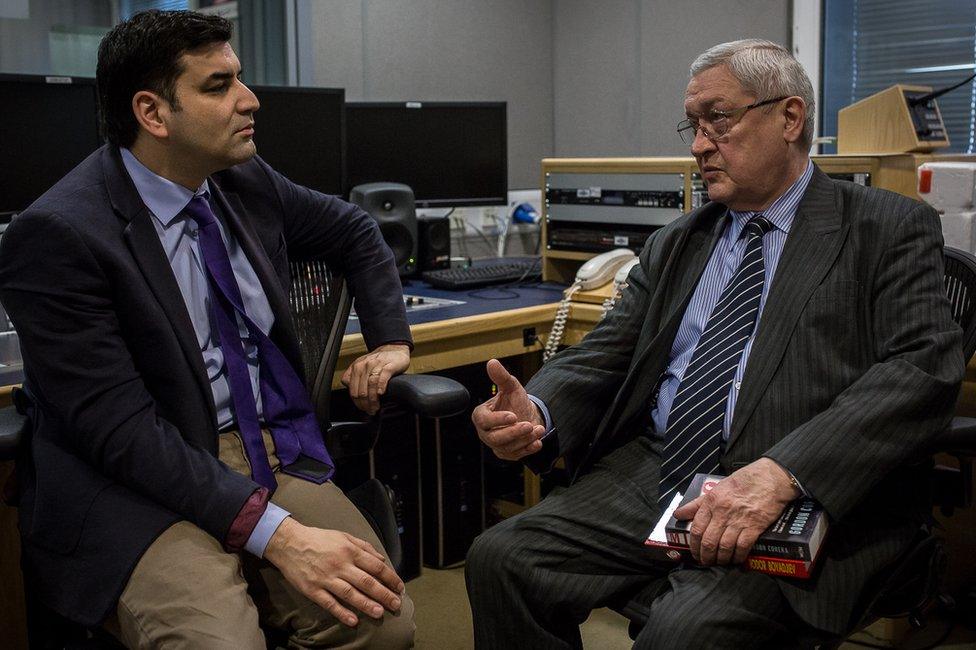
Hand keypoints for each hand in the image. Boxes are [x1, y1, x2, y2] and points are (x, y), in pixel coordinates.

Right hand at [264, 517, 404, 626]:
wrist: (290, 543)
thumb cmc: (319, 539)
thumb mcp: (344, 536)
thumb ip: (364, 547)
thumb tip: (381, 560)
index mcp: (350, 551)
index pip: (376, 567)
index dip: (390, 578)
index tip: (399, 587)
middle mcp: (340, 565)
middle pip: (367, 582)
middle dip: (384, 594)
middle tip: (396, 604)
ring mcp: (326, 578)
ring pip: (350, 594)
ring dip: (366, 604)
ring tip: (379, 612)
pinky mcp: (313, 589)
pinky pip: (329, 603)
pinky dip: (341, 612)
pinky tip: (353, 621)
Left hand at [341, 343, 409, 414]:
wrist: (394, 348)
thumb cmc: (378, 360)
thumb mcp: (362, 366)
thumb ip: (354, 377)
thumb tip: (349, 389)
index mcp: (356, 367)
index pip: (352, 390)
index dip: (357, 402)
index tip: (363, 408)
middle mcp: (365, 365)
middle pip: (361, 390)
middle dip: (365, 404)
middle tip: (370, 411)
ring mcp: (377, 365)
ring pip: (370, 385)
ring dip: (373, 400)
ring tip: (376, 407)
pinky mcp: (389, 366)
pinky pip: (382, 378)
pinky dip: (381, 387)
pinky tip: (381, 393)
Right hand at [471, 359, 546, 460]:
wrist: (527, 414)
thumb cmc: (515, 401)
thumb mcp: (510, 386)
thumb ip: (501, 376)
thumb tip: (492, 363)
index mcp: (481, 416)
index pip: (483, 421)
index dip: (497, 420)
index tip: (513, 416)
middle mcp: (486, 433)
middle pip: (495, 438)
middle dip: (514, 433)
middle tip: (529, 425)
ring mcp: (496, 445)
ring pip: (507, 447)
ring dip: (525, 439)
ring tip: (538, 429)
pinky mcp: (508, 454)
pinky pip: (517, 455)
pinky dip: (528, 449)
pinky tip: (538, 442)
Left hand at [672, 458, 799, 565]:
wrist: (771, 478)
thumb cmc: (744, 481)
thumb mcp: (717, 488)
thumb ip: (697, 504)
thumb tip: (678, 514)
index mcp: (711, 501)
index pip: (696, 528)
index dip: (693, 544)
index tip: (694, 552)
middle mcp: (722, 512)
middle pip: (708, 541)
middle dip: (705, 556)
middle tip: (706, 562)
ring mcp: (739, 520)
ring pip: (724, 547)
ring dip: (721, 559)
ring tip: (720, 562)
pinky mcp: (754, 527)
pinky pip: (742, 547)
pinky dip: (738, 557)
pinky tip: (736, 559)